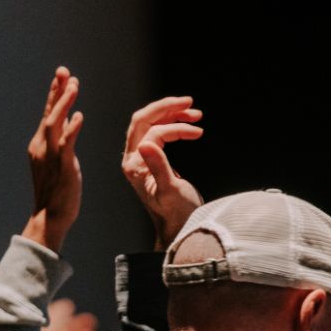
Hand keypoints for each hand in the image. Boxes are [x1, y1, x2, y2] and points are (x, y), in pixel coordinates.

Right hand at [24, 67, 83, 252]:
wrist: (50, 216)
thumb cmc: (56, 190)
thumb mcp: (58, 158)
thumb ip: (62, 136)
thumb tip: (70, 116)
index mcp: (39, 144)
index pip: (47, 113)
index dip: (54, 93)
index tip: (62, 74)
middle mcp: (41, 146)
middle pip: (48, 113)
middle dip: (57, 91)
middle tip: (65, 72)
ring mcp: (50, 156)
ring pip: (54, 124)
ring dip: (64, 103)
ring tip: (74, 86)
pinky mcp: (62, 167)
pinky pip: (66, 144)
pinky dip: (72, 128)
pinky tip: (80, 115)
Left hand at [122, 96, 203, 249]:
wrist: (181, 228)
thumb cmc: (177, 214)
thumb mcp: (170, 191)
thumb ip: (158, 167)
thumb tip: (146, 144)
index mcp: (134, 166)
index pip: (152, 132)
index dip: (175, 127)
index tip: (197, 130)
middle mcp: (134, 160)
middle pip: (144, 121)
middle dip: (167, 108)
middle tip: (190, 102)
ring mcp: (142, 159)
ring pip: (153, 125)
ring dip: (173, 115)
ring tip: (197, 115)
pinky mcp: (152, 161)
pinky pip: (159, 133)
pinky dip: (175, 126)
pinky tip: (191, 127)